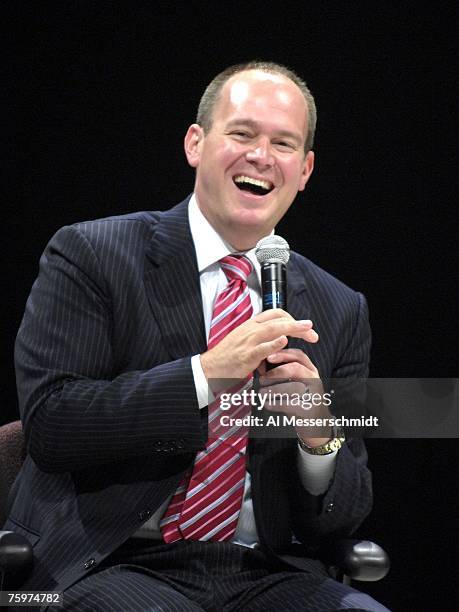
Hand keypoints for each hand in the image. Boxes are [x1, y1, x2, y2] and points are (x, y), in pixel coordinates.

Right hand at [200, 309, 317, 388]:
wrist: (210, 367)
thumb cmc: (227, 356)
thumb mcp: (244, 340)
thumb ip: (260, 337)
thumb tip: (277, 338)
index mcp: (250, 325)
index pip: (275, 313)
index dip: (292, 317)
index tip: (303, 327)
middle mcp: (250, 329)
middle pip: (278, 319)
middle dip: (298, 324)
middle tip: (312, 331)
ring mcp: (248, 341)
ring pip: (274, 329)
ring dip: (293, 328)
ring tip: (307, 330)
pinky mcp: (246, 355)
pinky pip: (262, 347)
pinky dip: (274, 343)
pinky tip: (285, 341)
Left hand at [258, 348, 332, 446]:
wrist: (316, 422)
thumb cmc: (300, 399)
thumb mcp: (296, 382)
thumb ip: (285, 371)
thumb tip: (262, 365)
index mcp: (310, 370)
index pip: (298, 355)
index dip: (283, 354)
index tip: (268, 357)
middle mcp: (314, 379)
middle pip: (295, 369)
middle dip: (276, 373)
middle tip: (262, 379)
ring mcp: (314, 394)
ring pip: (293, 387)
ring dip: (273, 390)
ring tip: (262, 393)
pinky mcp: (310, 410)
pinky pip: (290, 404)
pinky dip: (275, 404)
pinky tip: (267, 404)